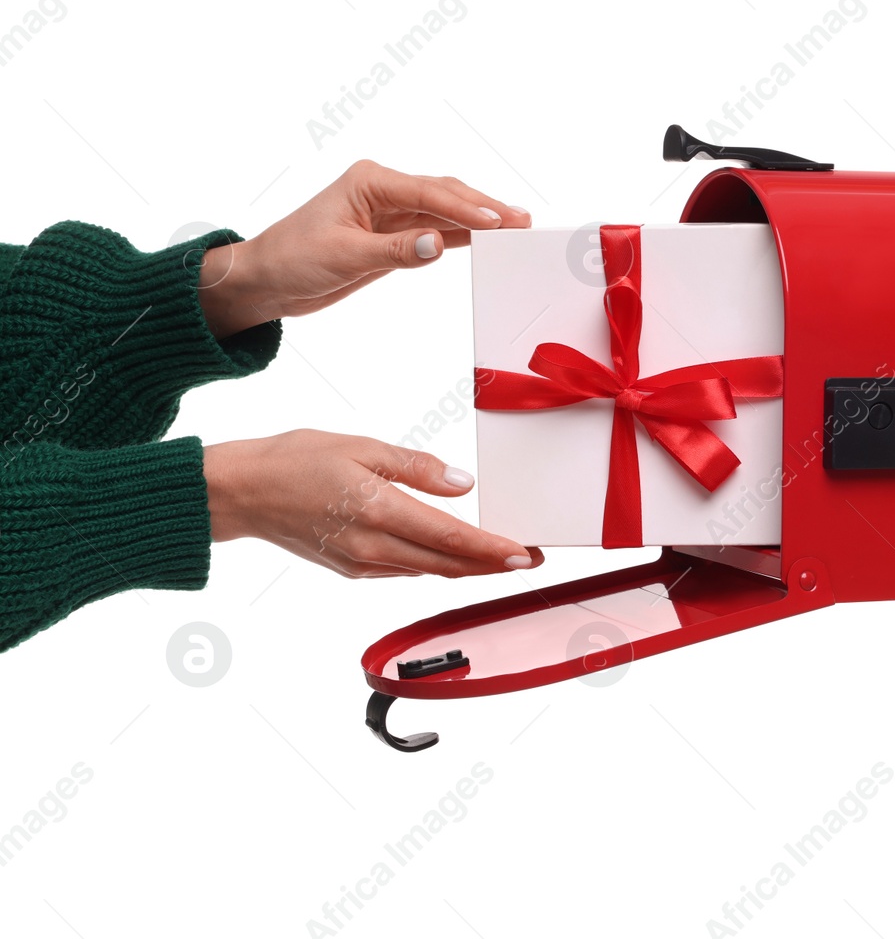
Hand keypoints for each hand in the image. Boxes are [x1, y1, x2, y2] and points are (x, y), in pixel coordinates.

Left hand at [197, 160, 532, 337]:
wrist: (266, 280)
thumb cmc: (292, 259)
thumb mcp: (343, 256)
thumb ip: (395, 251)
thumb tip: (438, 244)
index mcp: (370, 182)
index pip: (429, 193)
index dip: (467, 210)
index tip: (499, 222)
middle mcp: (384, 191)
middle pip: (446, 195)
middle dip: (485, 208)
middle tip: (522, 221)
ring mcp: (391, 213)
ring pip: (446, 212)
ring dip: (480, 221)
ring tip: (517, 227)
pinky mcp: (394, 236)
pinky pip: (436, 231)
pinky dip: (463, 236)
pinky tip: (488, 239)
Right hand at [203, 429, 541, 578]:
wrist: (241, 493)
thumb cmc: (295, 461)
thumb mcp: (361, 447)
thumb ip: (417, 468)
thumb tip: (462, 484)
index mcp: (378, 512)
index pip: (450, 538)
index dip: (492, 550)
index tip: (525, 553)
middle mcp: (372, 547)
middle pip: (448, 564)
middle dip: (493, 564)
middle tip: (529, 558)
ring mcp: (362, 564)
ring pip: (429, 571)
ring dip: (467, 567)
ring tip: (501, 557)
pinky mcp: (353, 570)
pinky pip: (406, 571)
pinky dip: (435, 565)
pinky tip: (453, 555)